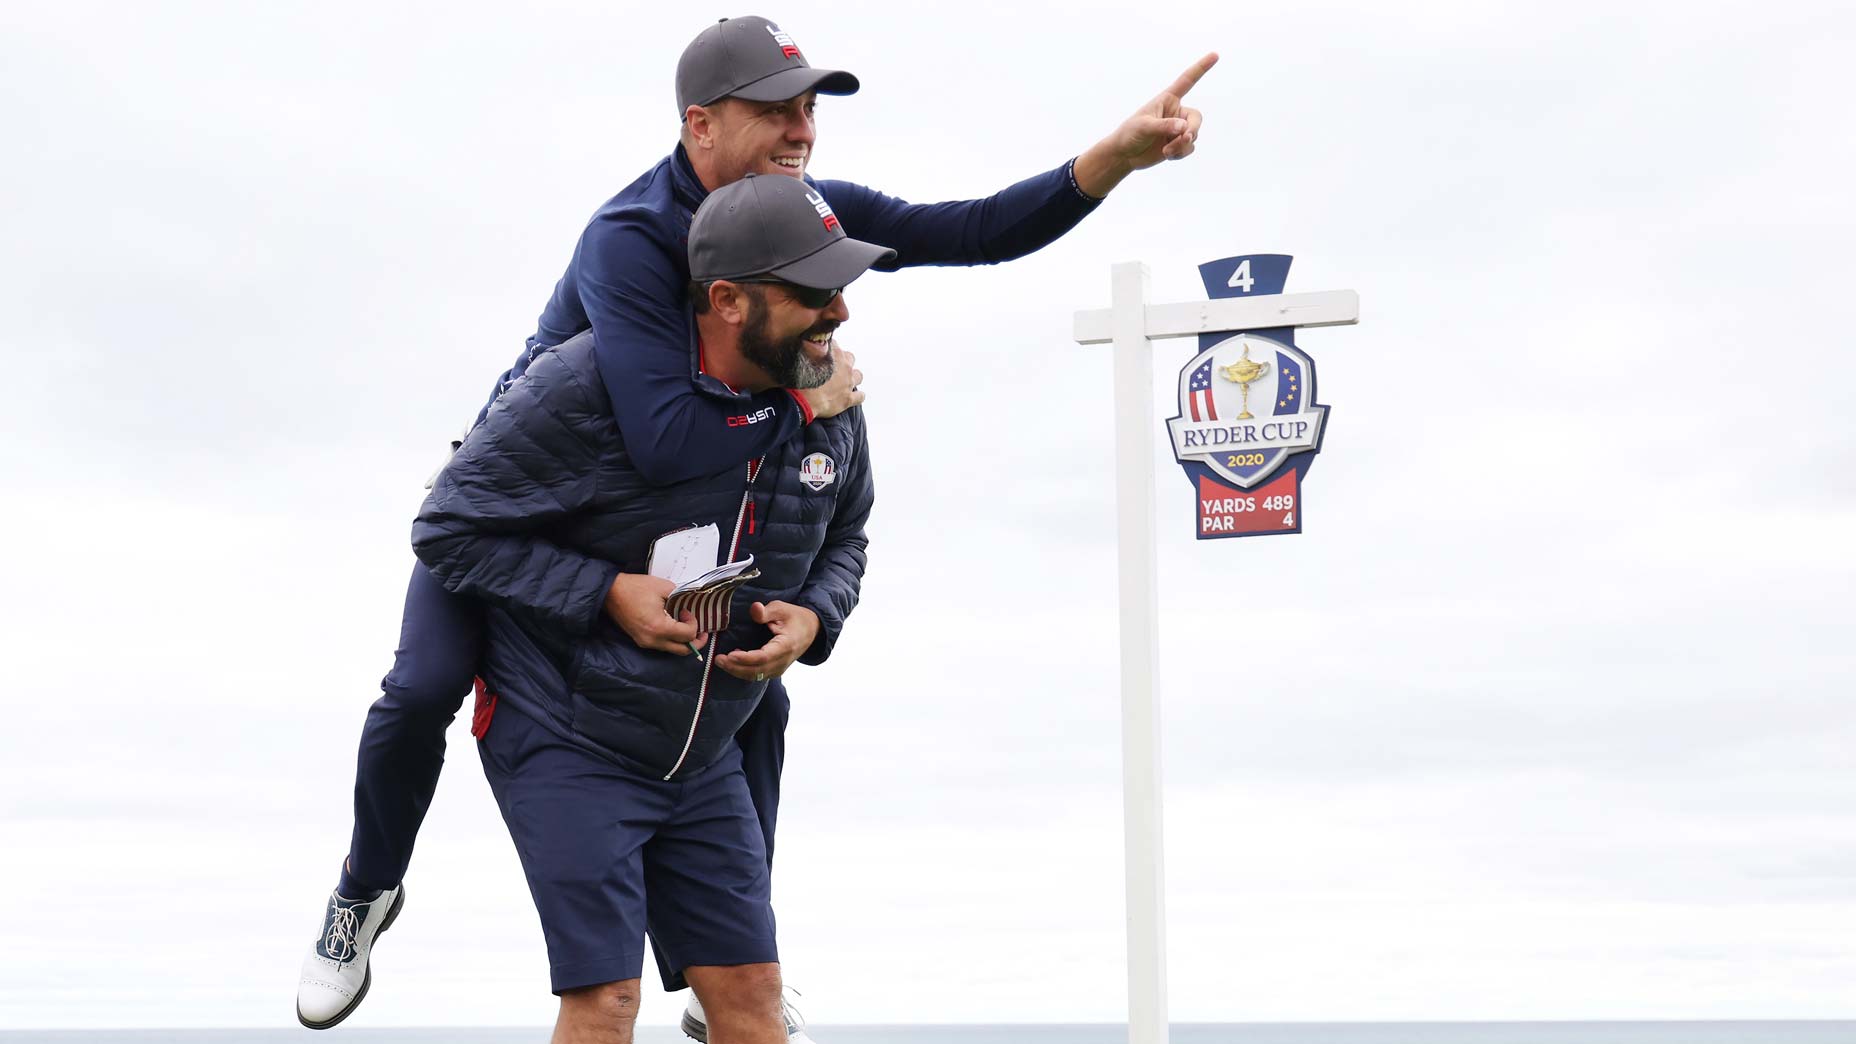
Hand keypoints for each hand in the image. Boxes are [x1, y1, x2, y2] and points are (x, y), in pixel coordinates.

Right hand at [603, 573, 707, 654]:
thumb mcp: (664, 587)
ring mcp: (646, 643)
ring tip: (688, 627)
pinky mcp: (641, 641)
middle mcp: (652, 640)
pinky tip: (674, 627)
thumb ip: (682, 598)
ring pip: (673, 650)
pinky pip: (662, 646)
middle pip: (683, 650)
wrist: (611, 592)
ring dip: (684, 641)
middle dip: (696, 642)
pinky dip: (672, 639)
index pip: (687, 635)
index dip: (694, 623)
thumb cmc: (635, 588)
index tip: (687, 611)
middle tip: (702, 631)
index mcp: (659, 628)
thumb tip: (692, 604)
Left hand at [714, 601, 819, 681]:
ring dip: (737, 671)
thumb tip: (754, 609)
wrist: (811, 630)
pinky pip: (757, 675)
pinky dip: (744, 671)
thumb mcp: (782, 608)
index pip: (763, 657)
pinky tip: (732, 662)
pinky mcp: (775, 670)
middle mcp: (783, 661)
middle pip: (757, 670)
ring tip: (721, 661)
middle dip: (735, 667)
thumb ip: (767, 611)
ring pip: (756, 676)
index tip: (730, 654)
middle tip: (718, 659)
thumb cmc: (795, 617)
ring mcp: (780, 668)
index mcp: (786, 646)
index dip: (745, 658)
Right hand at [798, 344, 862, 419]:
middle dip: (842, 361)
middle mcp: (845, 366)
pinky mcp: (848, 398)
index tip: (821, 352)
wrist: (802, 399)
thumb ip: (811, 347)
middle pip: (849, 357)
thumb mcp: (803, 356)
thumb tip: (811, 341)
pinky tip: (851, 396)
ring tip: (843, 380)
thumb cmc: (800, 379)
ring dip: (852, 376)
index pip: (834, 344)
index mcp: (835, 353)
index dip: (827, 348)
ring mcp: (848, 383)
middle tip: (832, 367)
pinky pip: (860, 396)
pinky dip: (857, 396)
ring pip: (858, 375)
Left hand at [1073, 52, 1217, 197]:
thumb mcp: (1144, 126)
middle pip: (1196, 118)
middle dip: (1192, 130)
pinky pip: (1189, 148)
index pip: (1187, 80)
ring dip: (1181, 145)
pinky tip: (1167, 155)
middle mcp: (1176, 112)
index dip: (1201, 68)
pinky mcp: (1178, 143)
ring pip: (1193, 135)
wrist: (1124, 155)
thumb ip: (1164, 126)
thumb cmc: (1130, 134)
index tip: (1215, 55)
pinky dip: (1181, 153)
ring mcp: (1178, 128)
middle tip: (1184, 138)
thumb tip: (1184, 129)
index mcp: (1167, 99)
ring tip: (1166, 150)